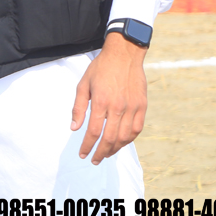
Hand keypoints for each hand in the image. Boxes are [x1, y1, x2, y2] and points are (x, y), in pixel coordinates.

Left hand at [71, 32, 147, 163]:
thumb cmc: (100, 69)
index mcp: (101, 101)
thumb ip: (78, 107)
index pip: (93, 131)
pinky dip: (129, 139)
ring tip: (106, 153)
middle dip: (101, 152)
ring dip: (115, 149)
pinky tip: (121, 143)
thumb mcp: (83, 84)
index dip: (87, 145)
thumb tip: (74, 128)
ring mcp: (132, 107)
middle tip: (94, 160)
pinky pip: (137, 129)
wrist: (124, 55)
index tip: (83, 154)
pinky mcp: (142, 106)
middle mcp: (118, 107)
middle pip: (110, 138)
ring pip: (125, 137)